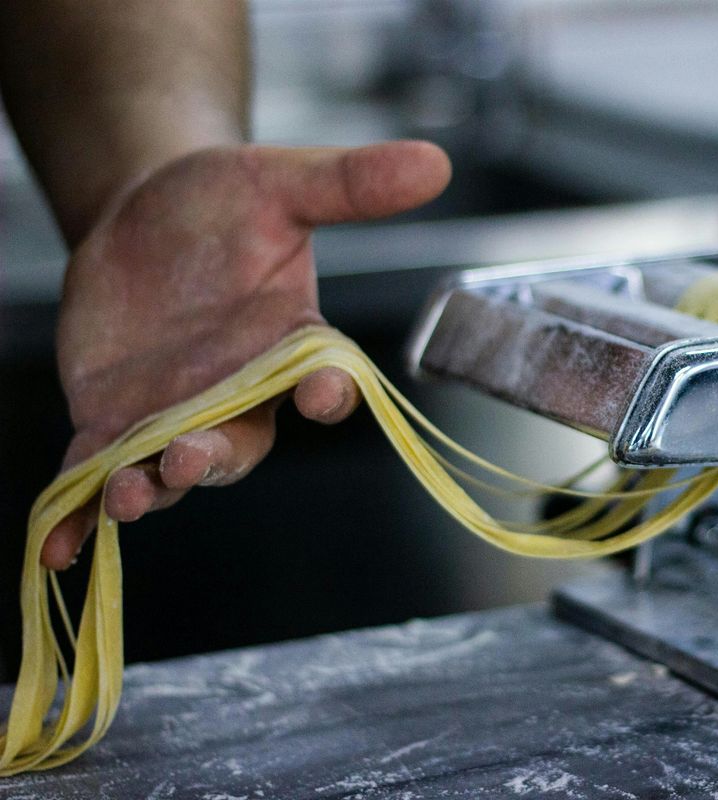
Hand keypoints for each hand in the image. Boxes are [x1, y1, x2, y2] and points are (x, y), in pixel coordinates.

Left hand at [42, 141, 450, 569]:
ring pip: (170, 470)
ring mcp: (176, 415)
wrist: (144, 213)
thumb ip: (350, 183)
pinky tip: (57, 546)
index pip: (323, 381)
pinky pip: (97, 475)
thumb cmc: (224, 201)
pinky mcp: (114, 422)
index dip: (329, 394)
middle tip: (188, 456)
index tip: (324, 395)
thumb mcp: (281, 182)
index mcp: (293, 348)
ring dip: (149, 489)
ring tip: (126, 490)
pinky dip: (80, 513)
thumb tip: (435, 163)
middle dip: (214, 458)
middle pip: (238, 445)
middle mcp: (240, 394)